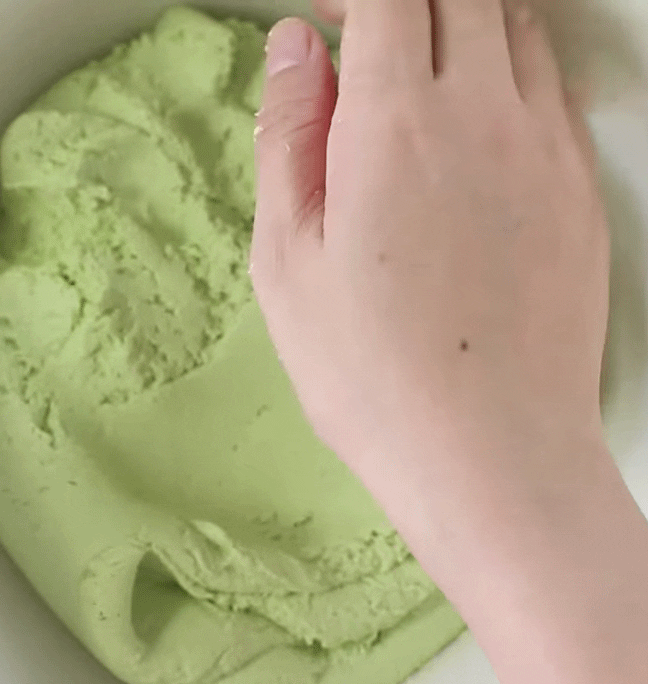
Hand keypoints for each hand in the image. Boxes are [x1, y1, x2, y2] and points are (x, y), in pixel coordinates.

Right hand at [253, 5, 647, 683]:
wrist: (488, 453)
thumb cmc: (368, 373)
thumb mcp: (286, 262)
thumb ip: (289, 139)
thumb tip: (297, 47)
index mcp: (396, 125)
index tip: (327, 22)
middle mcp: (485, 114)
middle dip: (406, 2)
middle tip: (367, 49)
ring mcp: (546, 150)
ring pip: (516, 29)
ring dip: (464, 25)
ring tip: (420, 82)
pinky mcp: (582, 192)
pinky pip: (552, 92)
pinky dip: (511, 75)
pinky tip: (477, 127)